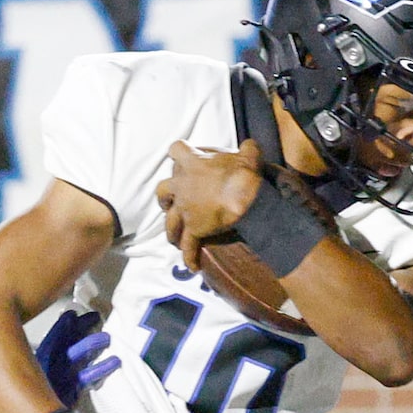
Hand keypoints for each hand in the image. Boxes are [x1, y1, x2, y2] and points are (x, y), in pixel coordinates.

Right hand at [34, 310, 120, 405]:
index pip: (54, 332)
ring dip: (94, 342)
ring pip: (78, 352)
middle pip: (66, 337)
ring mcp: (60, 376)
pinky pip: (88, 376)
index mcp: (42, 355)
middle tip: (95, 317)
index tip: (75, 313)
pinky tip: (114, 361)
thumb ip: (57, 346)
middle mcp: (49, 362)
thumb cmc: (46, 389)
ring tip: (108, 337)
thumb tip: (70, 320)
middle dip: (82, 324)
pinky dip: (102, 367)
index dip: (66, 321)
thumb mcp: (44, 366)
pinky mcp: (71, 390)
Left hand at [157, 139, 268, 268]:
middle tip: (172, 200)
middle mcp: (181, 186)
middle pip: (162, 190)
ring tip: (175, 234)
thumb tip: (250, 146)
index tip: (184, 157)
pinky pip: (188, 246)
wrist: (245, 197)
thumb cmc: (244, 172)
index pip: (176, 150)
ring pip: (168, 221)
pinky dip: (189, 256)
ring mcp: (185, 209)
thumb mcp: (248, 154)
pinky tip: (192, 266)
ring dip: (171, 227)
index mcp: (191, 163)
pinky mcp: (193, 228)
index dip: (179, 152)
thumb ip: (246, 149)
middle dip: (165, 196)